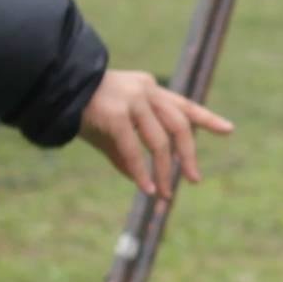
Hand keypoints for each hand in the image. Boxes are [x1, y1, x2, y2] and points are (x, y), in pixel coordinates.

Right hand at [78, 68, 233, 196]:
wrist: (53, 89)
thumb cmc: (81, 108)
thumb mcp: (112, 129)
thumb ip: (129, 151)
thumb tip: (143, 181)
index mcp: (148, 88)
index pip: (184, 105)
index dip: (207, 118)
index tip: (229, 130)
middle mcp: (145, 90)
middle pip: (180, 125)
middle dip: (189, 155)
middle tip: (195, 179)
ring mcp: (131, 100)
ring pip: (159, 141)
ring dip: (165, 170)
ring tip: (166, 193)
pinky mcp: (116, 114)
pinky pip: (134, 150)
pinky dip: (141, 171)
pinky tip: (146, 187)